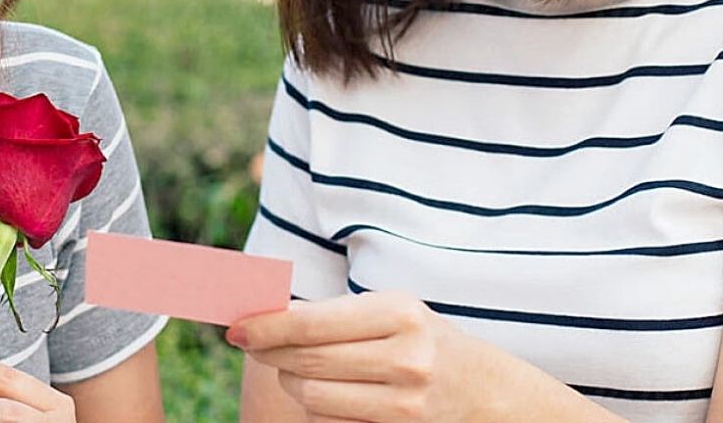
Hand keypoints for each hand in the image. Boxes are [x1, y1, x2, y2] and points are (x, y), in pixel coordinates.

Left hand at [229, 292, 504, 422]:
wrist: (488, 392)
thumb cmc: (423, 339)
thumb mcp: (389, 311)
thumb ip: (332, 314)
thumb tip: (262, 316)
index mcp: (398, 313)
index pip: (310, 323)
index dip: (265, 325)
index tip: (234, 326)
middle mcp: (404, 359)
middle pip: (305, 361)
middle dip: (269, 351)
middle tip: (251, 341)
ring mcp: (405, 405)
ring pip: (312, 397)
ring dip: (293, 380)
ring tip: (301, 366)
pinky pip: (331, 422)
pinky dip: (318, 407)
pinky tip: (330, 390)